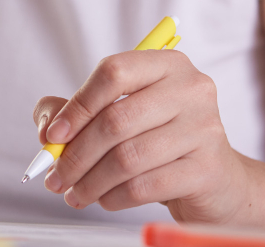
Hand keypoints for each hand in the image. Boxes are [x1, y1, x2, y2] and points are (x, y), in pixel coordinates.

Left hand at [32, 49, 250, 223]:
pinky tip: (104, 200)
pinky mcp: (207, 169)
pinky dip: (114, 197)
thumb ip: (75, 111)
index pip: (113, 72)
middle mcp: (191, 89)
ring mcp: (204, 128)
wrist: (218, 180)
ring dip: (90, 181)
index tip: (52, 136)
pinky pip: (145, 186)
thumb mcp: (120, 114)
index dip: (77, 106)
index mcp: (167, 64)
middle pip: (116, 120)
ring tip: (74, 193)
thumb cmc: (160, 140)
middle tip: (55, 178)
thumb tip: (47, 132)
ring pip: (127, 157)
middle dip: (76, 154)